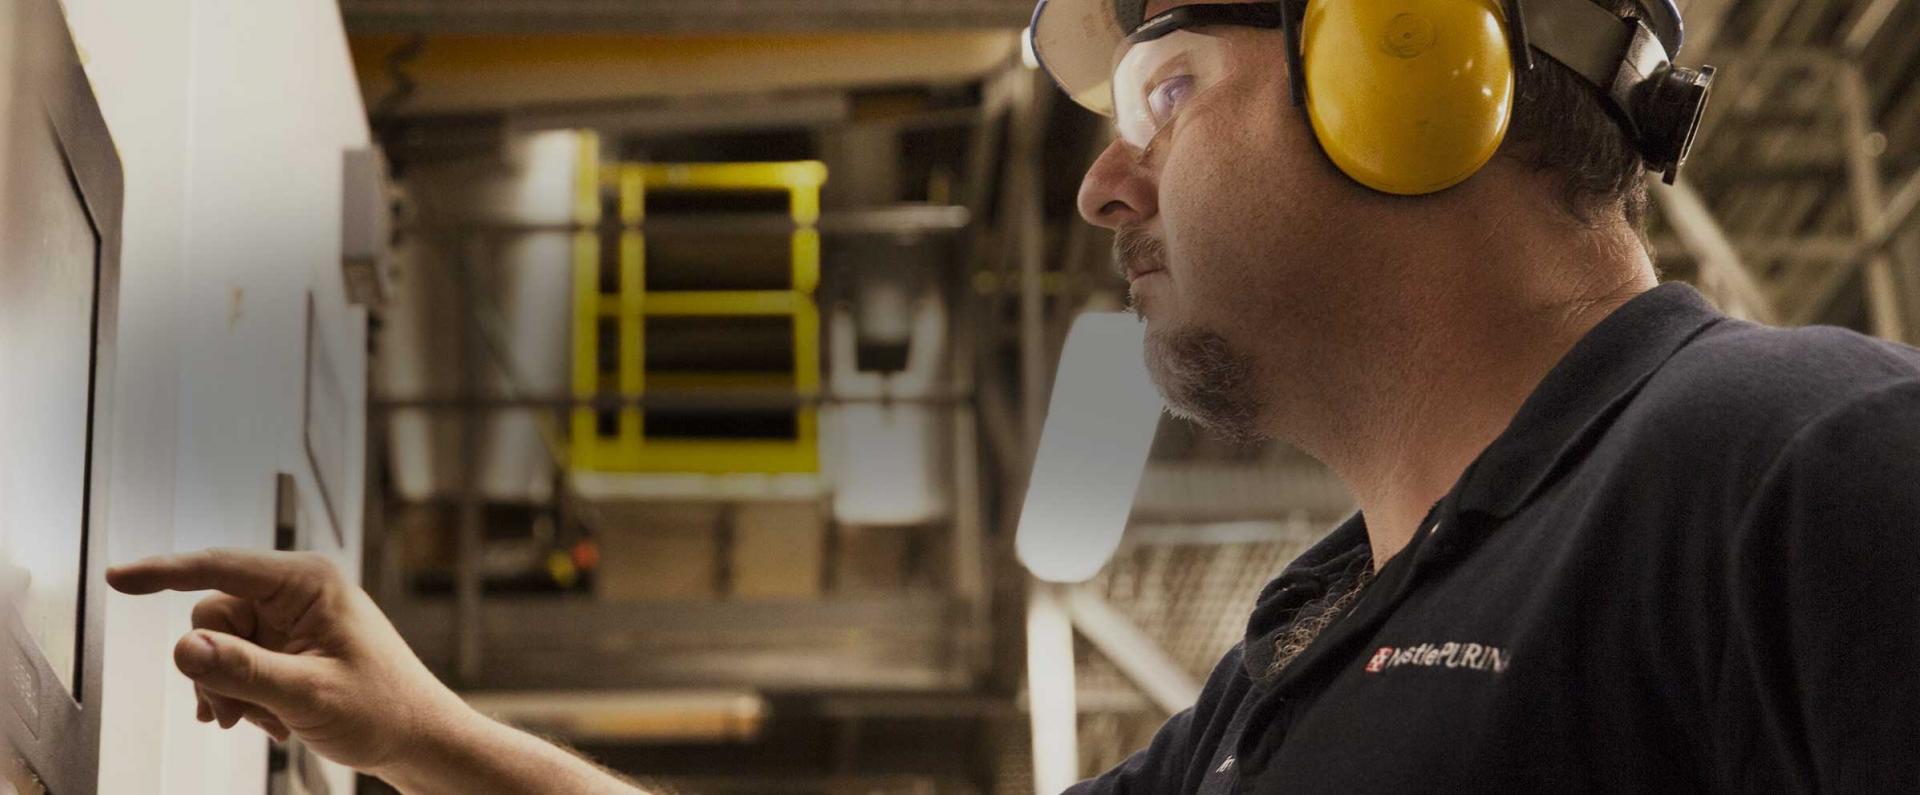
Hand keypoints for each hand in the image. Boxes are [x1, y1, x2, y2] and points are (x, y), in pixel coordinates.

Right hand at [107, 549, 472, 774]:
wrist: (416, 739)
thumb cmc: (383, 709)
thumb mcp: (306, 693)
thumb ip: (241, 670)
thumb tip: (183, 647)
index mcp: (308, 581)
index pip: (219, 566)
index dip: (163, 572)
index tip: (117, 577)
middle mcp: (296, 591)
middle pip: (212, 617)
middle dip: (215, 670)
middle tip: (235, 716)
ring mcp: (291, 619)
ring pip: (219, 647)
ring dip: (233, 690)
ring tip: (268, 722)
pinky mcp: (288, 645)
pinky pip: (236, 664)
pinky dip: (244, 696)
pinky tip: (271, 721)